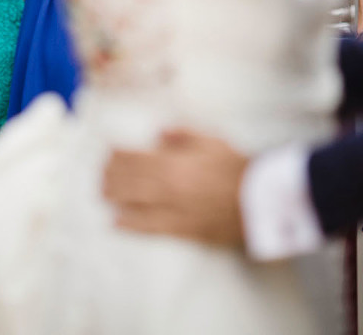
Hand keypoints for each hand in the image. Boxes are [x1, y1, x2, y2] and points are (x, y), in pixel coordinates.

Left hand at [102, 128, 249, 248]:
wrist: (262, 199)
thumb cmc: (238, 166)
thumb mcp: (211, 140)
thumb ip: (182, 134)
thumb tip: (158, 133)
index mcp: (173, 162)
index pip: (134, 157)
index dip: (117, 154)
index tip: (107, 151)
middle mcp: (167, 186)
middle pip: (129, 180)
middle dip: (111, 175)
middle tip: (100, 172)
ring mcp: (173, 210)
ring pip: (134, 202)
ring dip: (114, 196)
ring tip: (102, 192)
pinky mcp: (182, 229)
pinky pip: (150, 228)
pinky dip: (130, 224)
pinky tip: (116, 222)